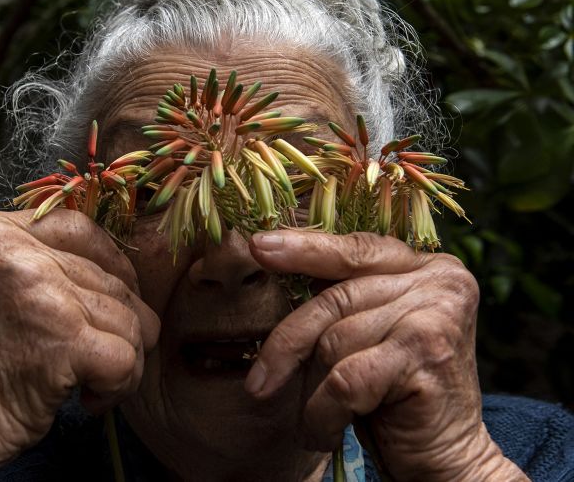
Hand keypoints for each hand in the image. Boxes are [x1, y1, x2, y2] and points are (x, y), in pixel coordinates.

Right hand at [0, 208, 159, 480]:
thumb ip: (38, 257)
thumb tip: (122, 258)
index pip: (79, 228)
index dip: (107, 266)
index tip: (104, 304)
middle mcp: (9, 250)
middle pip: (109, 275)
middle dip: (117, 321)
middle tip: (93, 355)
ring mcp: (38, 292)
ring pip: (127, 316)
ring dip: (121, 356)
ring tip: (88, 381)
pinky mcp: (63, 339)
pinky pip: (128, 356)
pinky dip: (121, 385)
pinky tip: (91, 398)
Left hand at [246, 230, 525, 480]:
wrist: (446, 457)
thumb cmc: (395, 394)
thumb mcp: (369, 331)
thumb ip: (344, 295)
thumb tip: (270, 252)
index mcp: (426, 265)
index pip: (355, 249)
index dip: (304, 248)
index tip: (258, 246)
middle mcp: (440, 281)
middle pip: (336, 297)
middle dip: (289, 340)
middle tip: (257, 381)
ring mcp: (438, 315)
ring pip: (335, 340)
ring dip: (311, 389)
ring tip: (311, 419)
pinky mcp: (428, 356)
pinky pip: (346, 380)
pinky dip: (323, 412)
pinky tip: (322, 433)